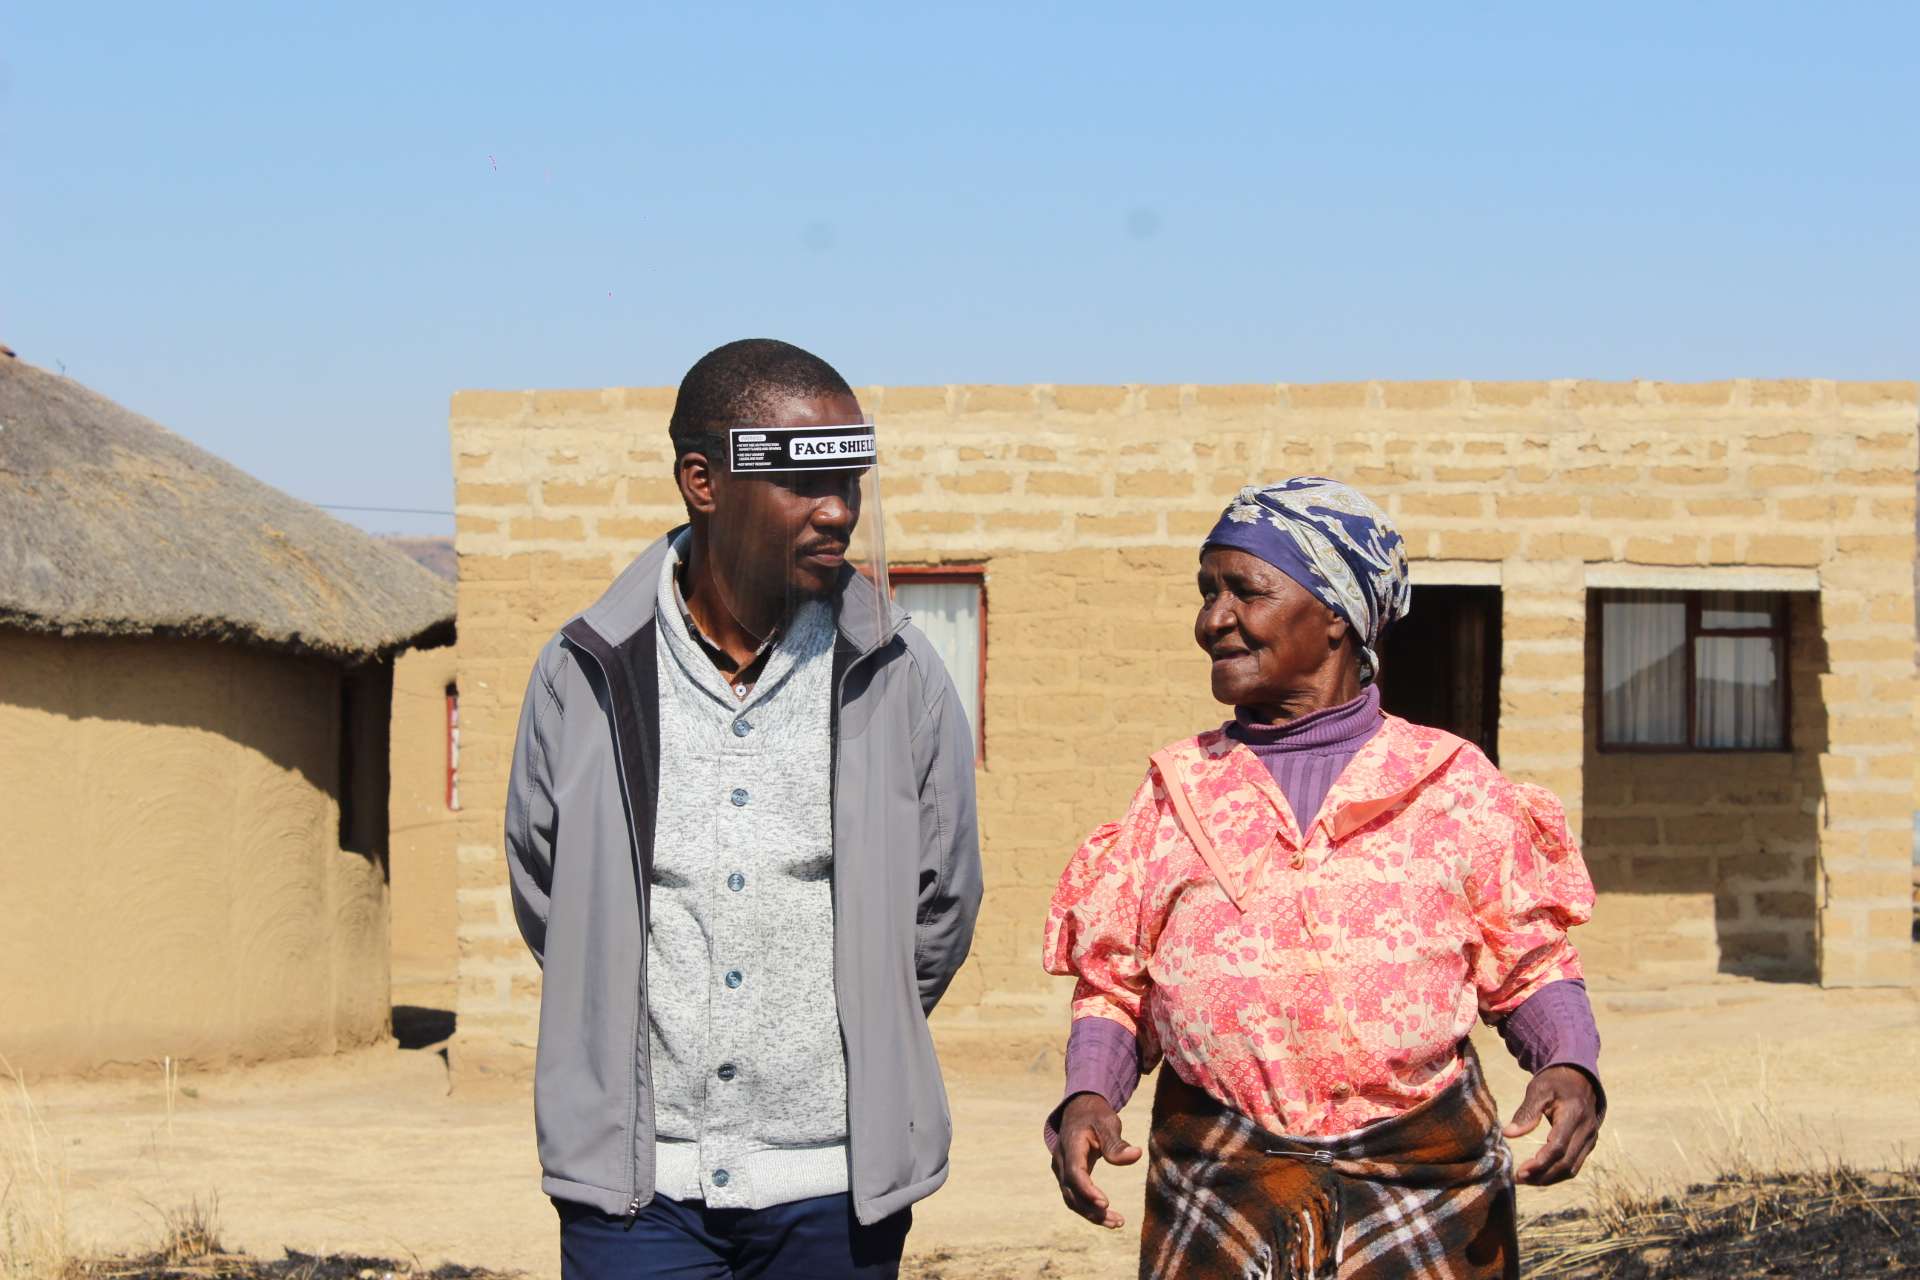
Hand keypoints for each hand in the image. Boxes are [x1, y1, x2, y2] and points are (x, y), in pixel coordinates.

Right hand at [1051, 1092, 1142, 1228]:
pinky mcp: (1067, 1177)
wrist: (1078, 1111)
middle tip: (1118, 1220)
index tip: (1105, 1203)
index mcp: (1070, 1144)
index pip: (1075, 1172)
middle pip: (1072, 1191)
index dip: (1087, 1190)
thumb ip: (1117, 1142)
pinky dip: (1089, 1209)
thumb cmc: (1095, 1116)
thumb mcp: (1108, 1123)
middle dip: (1092, 1209)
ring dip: (1091, 1214)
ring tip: (1117, 1223)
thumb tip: (1136, 1155)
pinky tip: (1108, 1217)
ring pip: (1071, 1199)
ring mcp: (1061, 1170)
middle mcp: (1061, 1160)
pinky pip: (1074, 1197)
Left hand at [1502, 1065, 1600, 1185]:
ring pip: (1572, 1168)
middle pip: (1566, 1163)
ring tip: (1526, 1179)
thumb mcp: (1538, 1089)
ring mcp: (1590, 1139)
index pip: (1558, 1147)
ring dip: (1549, 1178)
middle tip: (1518, 1178)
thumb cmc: (1555, 1082)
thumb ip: (1526, 1112)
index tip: (1520, 1170)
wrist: (1579, 1077)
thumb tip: (1508, 1134)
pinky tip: (1539, 1174)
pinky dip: (1557, 1173)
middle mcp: (1587, 1130)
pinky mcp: (1588, 1144)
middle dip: (1542, 1175)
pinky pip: (1574, 1164)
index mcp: (1574, 1115)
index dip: (1540, 1162)